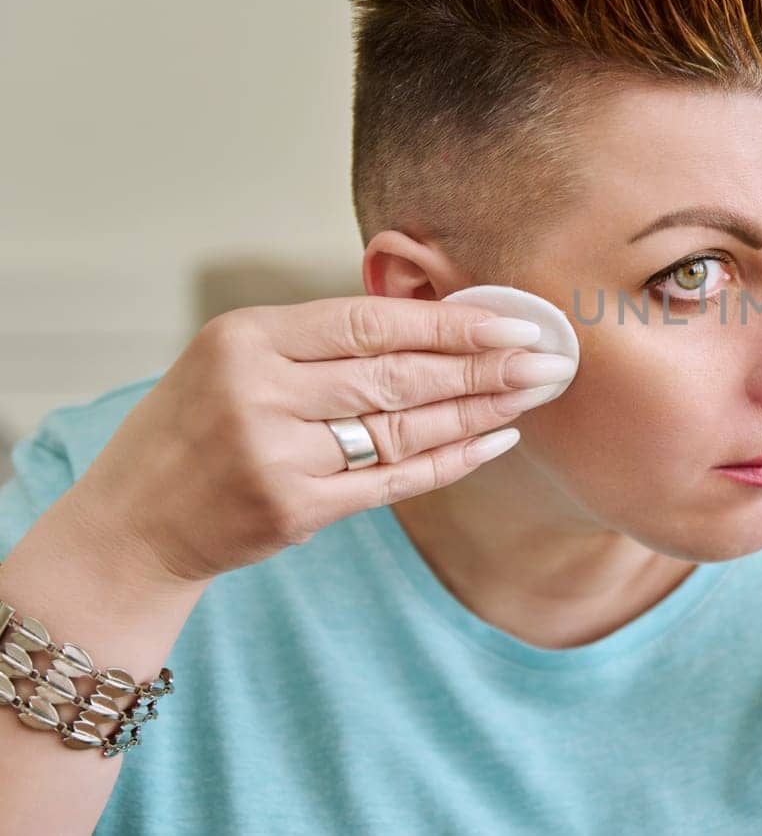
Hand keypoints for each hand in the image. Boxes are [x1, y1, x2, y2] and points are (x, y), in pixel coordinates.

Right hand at [64, 295, 574, 585]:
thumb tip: (437, 321)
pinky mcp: (292, 509)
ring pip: (403, 426)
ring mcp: (274, 453)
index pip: (369, 321)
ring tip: (533, 394)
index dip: (450, 321)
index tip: (515, 318)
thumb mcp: (234, 360)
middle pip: (398, 374)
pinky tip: (495, 441)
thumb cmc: (193, 430)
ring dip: (480, 410)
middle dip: (485, 365)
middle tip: (550, 359)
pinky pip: (392, 481)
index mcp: (245, 337)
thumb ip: (320, 343)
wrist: (130, 524)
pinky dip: (450, 460)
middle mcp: (257, 391)